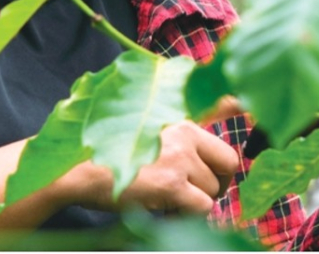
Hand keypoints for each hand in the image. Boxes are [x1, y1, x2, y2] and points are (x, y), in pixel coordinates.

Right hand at [60, 119, 239, 215]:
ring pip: (212, 191)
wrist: (78, 172)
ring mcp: (179, 158)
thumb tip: (239, 103)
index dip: (223, 167)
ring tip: (170, 201)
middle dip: (218, 185)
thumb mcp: (155, 129)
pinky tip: (166, 210)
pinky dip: (188, 215)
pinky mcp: (171, 184)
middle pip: (228, 165)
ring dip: (195, 202)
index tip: (216, 177)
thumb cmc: (116, 153)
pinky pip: (202, 207)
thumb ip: (196, 115)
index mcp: (183, 120)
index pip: (228, 140)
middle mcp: (185, 134)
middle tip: (197, 195)